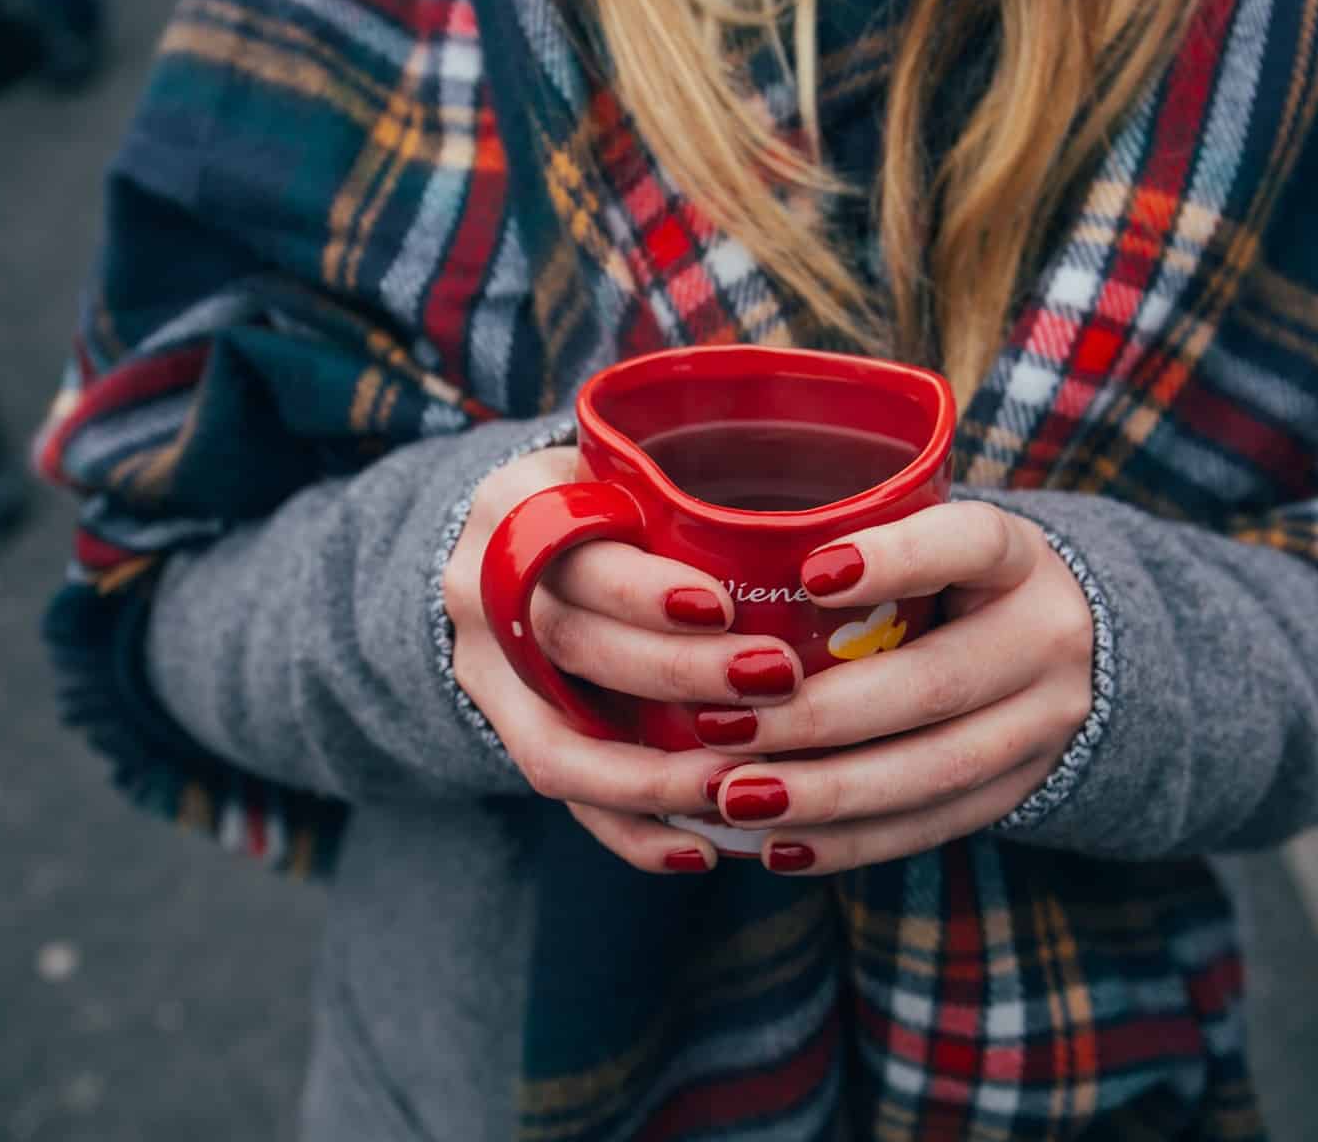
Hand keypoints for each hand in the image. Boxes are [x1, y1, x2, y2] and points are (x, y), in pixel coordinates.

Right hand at [440, 447, 804, 873]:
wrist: (515, 545)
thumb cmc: (611, 499)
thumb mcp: (628, 469)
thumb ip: (690, 493)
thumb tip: (836, 531)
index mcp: (516, 507)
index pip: (573, 552)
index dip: (643, 591)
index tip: (724, 606)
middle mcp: (481, 589)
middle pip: (572, 646)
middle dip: (677, 675)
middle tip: (775, 681)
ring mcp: (483, 671)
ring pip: (558, 744)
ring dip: (656, 777)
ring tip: (744, 788)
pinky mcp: (503, 732)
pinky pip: (563, 797)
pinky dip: (632, 831)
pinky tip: (702, 850)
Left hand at [698, 501, 1094, 873]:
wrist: (1064, 650)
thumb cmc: (953, 581)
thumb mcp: (931, 543)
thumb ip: (858, 545)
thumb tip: (718, 564)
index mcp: (1018, 558)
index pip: (972, 544)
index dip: (898, 560)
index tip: (810, 574)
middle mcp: (1046, 638)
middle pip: (935, 684)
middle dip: (820, 715)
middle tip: (721, 728)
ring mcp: (1044, 724)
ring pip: (936, 770)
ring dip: (827, 792)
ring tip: (737, 798)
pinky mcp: (1021, 789)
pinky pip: (933, 824)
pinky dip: (851, 841)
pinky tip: (779, 846)